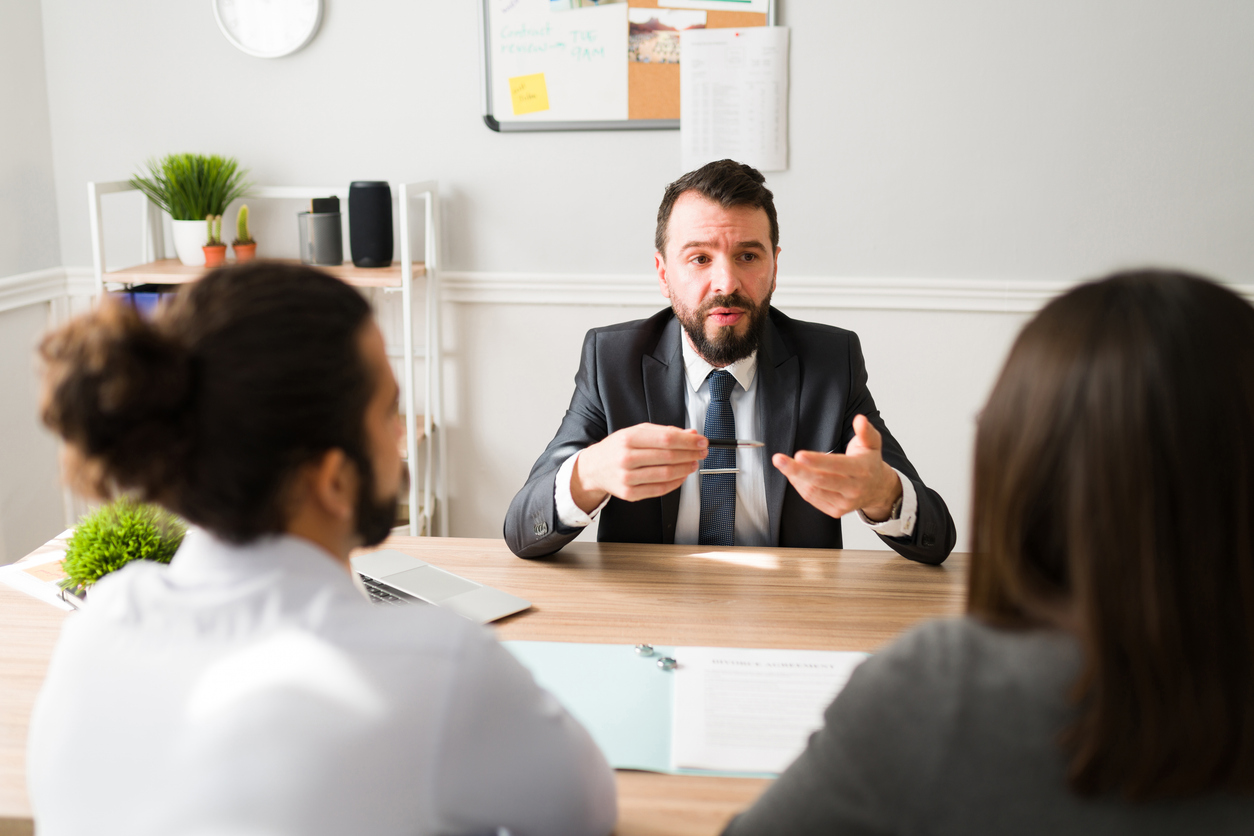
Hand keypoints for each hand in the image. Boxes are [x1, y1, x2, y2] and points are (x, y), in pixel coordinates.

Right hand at [572, 424, 707, 511]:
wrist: (594, 468)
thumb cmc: (616, 449)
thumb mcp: (636, 432)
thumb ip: (664, 432)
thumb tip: (690, 433)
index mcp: (629, 438)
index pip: (666, 438)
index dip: (688, 440)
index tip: (701, 441)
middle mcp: (626, 458)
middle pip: (669, 456)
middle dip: (691, 454)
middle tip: (701, 452)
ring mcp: (627, 478)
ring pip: (666, 474)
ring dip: (686, 469)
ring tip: (694, 464)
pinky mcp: (630, 494)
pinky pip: (660, 490)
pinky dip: (676, 483)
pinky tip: (682, 476)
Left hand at [772, 415, 902, 520]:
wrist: (878, 489)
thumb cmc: (869, 463)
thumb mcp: (872, 444)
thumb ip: (866, 431)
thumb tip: (860, 420)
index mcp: (862, 470)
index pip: (837, 466)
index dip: (817, 461)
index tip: (799, 455)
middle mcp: (854, 489)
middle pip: (820, 481)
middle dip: (796, 470)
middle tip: (778, 459)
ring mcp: (844, 503)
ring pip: (813, 492)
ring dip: (795, 477)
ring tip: (785, 464)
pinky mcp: (836, 511)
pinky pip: (812, 499)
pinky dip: (800, 486)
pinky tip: (795, 475)